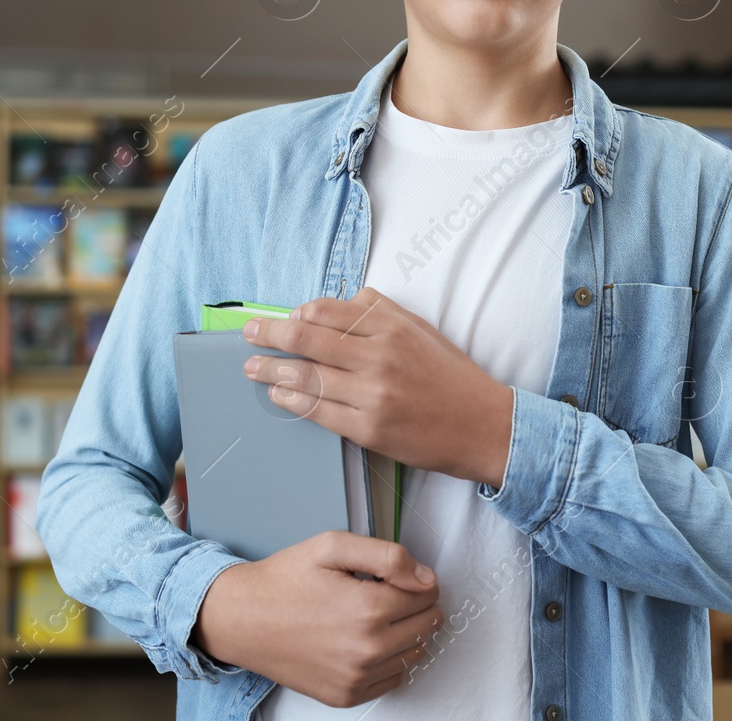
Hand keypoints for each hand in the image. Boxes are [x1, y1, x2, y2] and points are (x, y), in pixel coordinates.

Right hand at [192, 531, 441, 706]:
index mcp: (368, 608)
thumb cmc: (284, 580)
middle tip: (383, 592)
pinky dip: (388, 659)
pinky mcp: (345, 695)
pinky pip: (394, 677)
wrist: (242, 619)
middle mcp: (366, 649)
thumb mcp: (333, 546)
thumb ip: (388, 556)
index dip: (415, 578)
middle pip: (428, 624)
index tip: (394, 576)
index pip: (429, 593)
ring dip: (404, 632)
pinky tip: (363, 640)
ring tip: (371, 616)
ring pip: (416, 652)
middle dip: (415, 604)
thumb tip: (425, 578)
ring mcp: (356, 677)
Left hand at [242, 286, 513, 487]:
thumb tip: (337, 302)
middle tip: (247, 335)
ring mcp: (373, 395)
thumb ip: (380, 312)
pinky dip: (293, 401)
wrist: (483, 426)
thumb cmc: (450, 376)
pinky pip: (319, 412)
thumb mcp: (421, 330)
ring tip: (252, 369)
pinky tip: (279, 396)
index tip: (282, 318)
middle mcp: (379, 357)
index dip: (297, 313)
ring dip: (272, 371)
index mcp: (391, 328)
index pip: (328, 311)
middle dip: (269, 335)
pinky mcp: (370, 428)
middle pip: (308, 339)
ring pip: (306, 377)